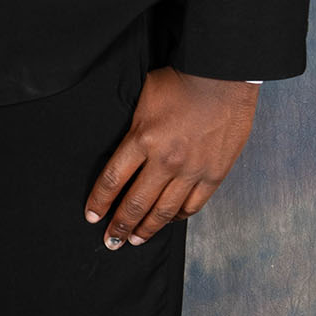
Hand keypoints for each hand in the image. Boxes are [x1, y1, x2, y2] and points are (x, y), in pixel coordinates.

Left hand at [85, 68, 256, 248]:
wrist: (224, 74)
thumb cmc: (182, 80)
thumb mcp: (143, 98)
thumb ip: (133, 129)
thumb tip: (123, 150)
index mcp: (142, 139)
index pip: (111, 182)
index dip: (99, 203)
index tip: (92, 216)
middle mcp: (165, 161)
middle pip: (135, 204)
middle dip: (119, 227)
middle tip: (111, 241)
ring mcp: (191, 170)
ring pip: (164, 212)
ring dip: (147, 229)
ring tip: (135, 240)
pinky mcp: (214, 174)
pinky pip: (193, 205)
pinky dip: (178, 217)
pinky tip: (169, 221)